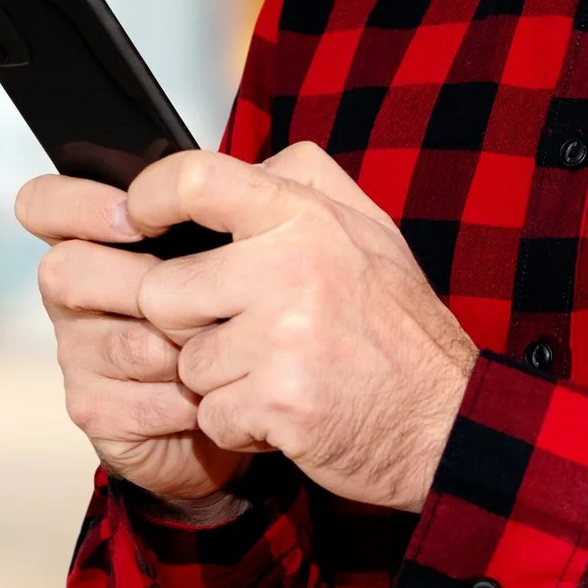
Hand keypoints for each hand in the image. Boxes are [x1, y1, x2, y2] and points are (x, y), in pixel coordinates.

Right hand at [17, 175, 244, 504]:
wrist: (246, 400)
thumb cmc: (235, 311)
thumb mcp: (238, 244)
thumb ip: (237, 198)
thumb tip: (263, 168)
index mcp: (94, 239)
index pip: (42, 204)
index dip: (76, 204)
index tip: (134, 218)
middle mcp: (71, 294)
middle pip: (63, 271)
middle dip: (142, 286)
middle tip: (202, 299)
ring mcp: (76, 354)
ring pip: (122, 342)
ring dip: (185, 347)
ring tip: (226, 349)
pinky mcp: (94, 409)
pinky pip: (138, 402)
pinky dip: (187, 401)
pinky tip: (210, 396)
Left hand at [130, 145, 476, 512]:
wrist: (449, 424)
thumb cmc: (398, 329)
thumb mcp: (366, 232)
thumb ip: (300, 188)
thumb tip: (233, 163)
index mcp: (306, 216)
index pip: (194, 180)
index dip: (148, 198)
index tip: (139, 219)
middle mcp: (292, 268)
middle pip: (163, 291)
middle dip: (189, 325)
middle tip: (245, 336)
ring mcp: (284, 337)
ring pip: (185, 361)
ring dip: (219, 381)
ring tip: (277, 374)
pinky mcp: (278, 401)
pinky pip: (209, 414)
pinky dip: (238, 424)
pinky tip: (283, 411)